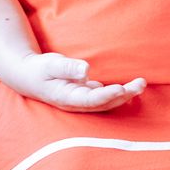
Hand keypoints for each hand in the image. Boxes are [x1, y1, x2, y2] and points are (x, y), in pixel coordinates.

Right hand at [0, 52, 145, 112]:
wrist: (28, 76)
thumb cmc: (39, 69)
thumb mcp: (50, 65)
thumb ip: (68, 68)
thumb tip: (86, 69)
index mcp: (66, 97)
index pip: (90, 100)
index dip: (107, 96)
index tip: (121, 88)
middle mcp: (76, 102)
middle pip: (103, 103)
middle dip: (123, 95)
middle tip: (140, 84)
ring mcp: (81, 100)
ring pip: (106, 101)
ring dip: (124, 94)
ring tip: (141, 84)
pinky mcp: (85, 94)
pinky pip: (105, 97)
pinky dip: (118, 92)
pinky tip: (131, 86)